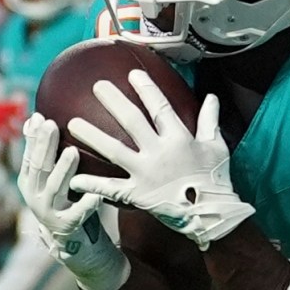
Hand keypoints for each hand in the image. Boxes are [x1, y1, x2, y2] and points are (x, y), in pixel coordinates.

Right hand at [19, 113, 129, 289]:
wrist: (75, 244)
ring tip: (72, 152)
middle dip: (45, 146)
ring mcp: (48, 213)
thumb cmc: (67, 200)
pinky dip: (86, 204)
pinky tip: (96, 194)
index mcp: (30, 181)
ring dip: (63, 170)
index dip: (33, 138)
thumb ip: (47, 152)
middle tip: (52, 125)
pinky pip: (77, 214)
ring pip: (55, 188)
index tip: (40, 117)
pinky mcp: (66, 228)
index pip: (29, 155)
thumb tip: (37, 117)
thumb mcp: (55, 175)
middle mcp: (34, 196)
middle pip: (39, 168)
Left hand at [65, 74, 254, 247]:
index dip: (146, 89)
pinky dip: (92, 184)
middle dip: (114, 101)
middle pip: (132, 121)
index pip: (160, 107)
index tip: (132, 74)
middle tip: (97, 86)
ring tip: (72, 123)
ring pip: (114, 150)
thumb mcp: (217, 147)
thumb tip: (211, 97)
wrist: (211, 215)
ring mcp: (146, 173)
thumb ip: (210, 121)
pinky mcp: (138, 194)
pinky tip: (74, 178)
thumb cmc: (215, 180)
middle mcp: (159, 152)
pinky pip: (111, 188)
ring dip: (92, 136)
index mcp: (179, 138)